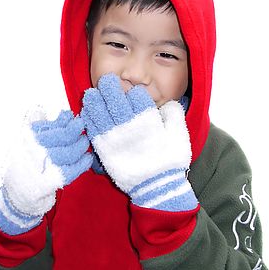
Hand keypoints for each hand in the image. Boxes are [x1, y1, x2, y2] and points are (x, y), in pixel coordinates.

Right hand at [0, 109, 92, 234]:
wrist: (17, 191)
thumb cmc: (25, 160)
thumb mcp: (27, 139)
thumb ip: (40, 124)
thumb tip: (57, 112)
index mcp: (29, 138)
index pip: (53, 125)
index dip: (66, 120)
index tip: (72, 118)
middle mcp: (36, 151)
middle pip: (64, 136)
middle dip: (76, 130)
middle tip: (81, 128)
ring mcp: (44, 167)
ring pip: (70, 152)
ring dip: (81, 145)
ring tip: (84, 142)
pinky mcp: (52, 182)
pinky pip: (73, 170)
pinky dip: (83, 163)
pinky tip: (87, 158)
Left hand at [81, 73, 197, 211]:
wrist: (157, 188)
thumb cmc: (171, 161)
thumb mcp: (181, 134)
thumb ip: (175, 114)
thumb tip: (170, 104)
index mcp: (148, 119)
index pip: (136, 95)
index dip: (134, 91)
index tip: (132, 91)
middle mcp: (129, 125)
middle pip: (115, 98)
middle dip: (110, 86)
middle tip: (107, 80)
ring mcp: (115, 137)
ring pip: (101, 112)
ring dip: (95, 100)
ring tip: (92, 92)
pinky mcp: (104, 149)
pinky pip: (93, 129)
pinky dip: (89, 119)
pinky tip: (87, 112)